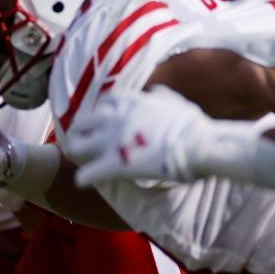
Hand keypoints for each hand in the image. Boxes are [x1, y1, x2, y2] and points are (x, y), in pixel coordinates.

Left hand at [71, 87, 209, 186]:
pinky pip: (88, 173)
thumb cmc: (192, 125)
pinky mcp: (115, 164)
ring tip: (76, 160)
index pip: (104, 103)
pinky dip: (84, 178)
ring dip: (75, 152)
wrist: (199, 145)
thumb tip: (154, 91)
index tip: (100, 122)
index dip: (100, 114)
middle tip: (81, 141)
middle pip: (83, 121)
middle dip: (80, 131)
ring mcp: (112, 140)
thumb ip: (161, 95)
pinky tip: (82, 182)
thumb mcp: (175, 101)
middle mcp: (115, 117)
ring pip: (76, 145)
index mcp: (130, 101)